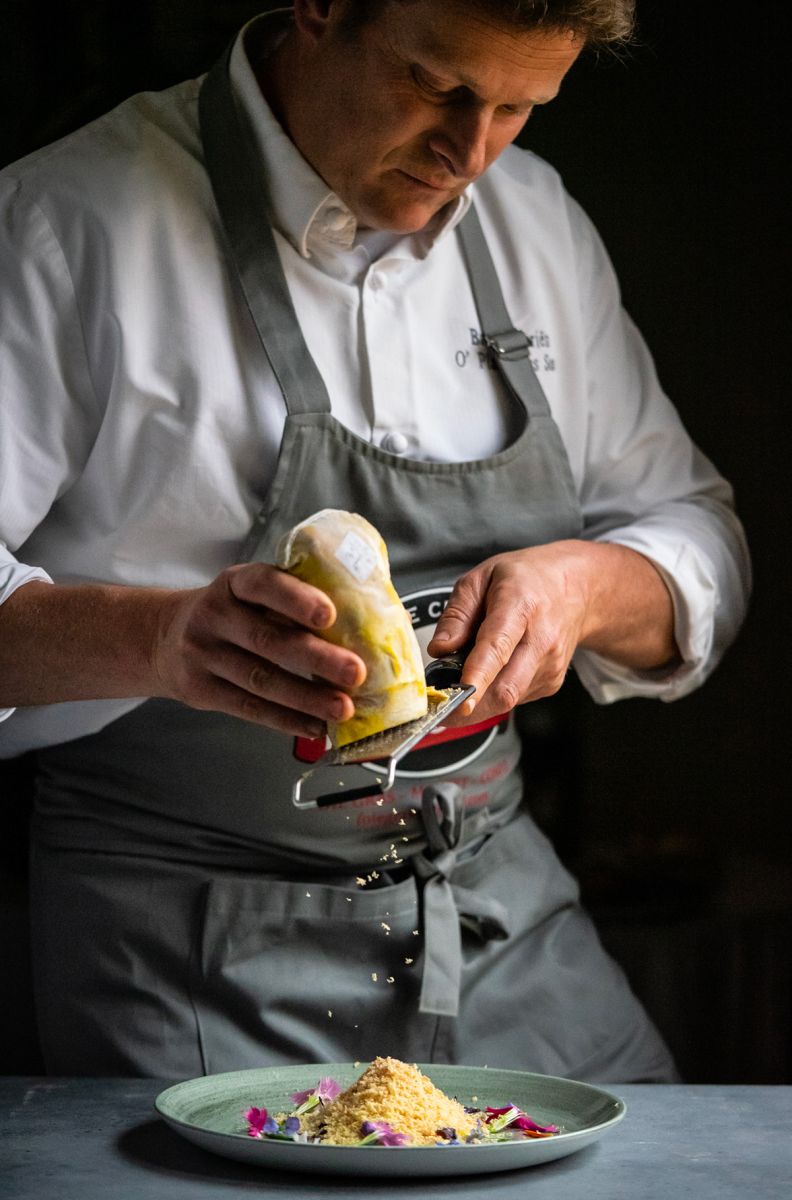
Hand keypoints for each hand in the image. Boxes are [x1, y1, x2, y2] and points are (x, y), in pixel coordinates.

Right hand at [152, 563, 365, 735]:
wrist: (164, 637)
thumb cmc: (231, 613)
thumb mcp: (249, 594)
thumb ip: (291, 602)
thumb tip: (365, 623)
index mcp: (234, 583)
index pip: (264, 584)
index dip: (297, 599)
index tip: (330, 614)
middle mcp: (214, 615)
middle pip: (268, 640)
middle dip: (317, 658)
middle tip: (356, 672)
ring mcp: (203, 654)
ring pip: (260, 680)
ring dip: (307, 697)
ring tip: (343, 708)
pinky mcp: (200, 689)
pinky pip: (248, 707)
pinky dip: (285, 720)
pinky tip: (314, 726)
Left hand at [426, 540, 676, 724]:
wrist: (575, 587)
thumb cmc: (525, 579)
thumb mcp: (480, 578)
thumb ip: (456, 614)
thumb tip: (439, 650)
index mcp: (520, 606)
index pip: (497, 648)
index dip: (477, 678)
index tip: (459, 700)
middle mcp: (541, 640)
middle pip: (505, 688)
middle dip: (468, 706)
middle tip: (439, 703)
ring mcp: (550, 665)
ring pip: (507, 700)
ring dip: (478, 700)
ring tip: (465, 676)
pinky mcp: (552, 682)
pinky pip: (514, 698)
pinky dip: (494, 693)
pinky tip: (494, 671)